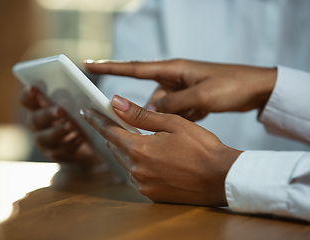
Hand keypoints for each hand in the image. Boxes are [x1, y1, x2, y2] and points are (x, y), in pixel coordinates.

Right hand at [20, 86, 104, 169]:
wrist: (89, 143)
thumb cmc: (78, 116)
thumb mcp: (75, 105)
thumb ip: (70, 97)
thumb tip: (75, 89)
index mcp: (39, 108)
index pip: (27, 101)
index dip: (28, 94)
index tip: (33, 87)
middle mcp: (37, 126)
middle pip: (35, 119)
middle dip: (47, 114)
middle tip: (61, 110)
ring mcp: (44, 142)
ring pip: (44, 138)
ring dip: (58, 131)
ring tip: (72, 125)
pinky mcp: (55, 155)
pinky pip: (60, 151)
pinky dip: (70, 144)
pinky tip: (80, 137)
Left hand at [81, 95, 242, 205]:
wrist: (222, 178)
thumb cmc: (202, 148)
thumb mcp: (172, 123)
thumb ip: (140, 114)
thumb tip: (116, 102)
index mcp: (139, 149)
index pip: (109, 131)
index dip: (96, 120)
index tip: (86, 112)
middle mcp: (137, 170)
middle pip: (115, 148)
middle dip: (113, 134)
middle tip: (114, 122)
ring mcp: (144, 185)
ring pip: (126, 163)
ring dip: (127, 150)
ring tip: (137, 139)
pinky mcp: (152, 195)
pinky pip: (137, 176)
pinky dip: (138, 165)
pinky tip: (151, 158)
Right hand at [84, 59, 276, 120]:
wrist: (257, 88)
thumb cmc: (231, 85)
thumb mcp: (201, 96)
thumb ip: (172, 103)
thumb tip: (149, 111)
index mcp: (173, 68)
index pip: (134, 67)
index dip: (109, 67)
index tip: (88, 65)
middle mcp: (173, 77)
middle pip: (151, 97)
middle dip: (154, 111)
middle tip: (170, 118)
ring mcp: (181, 89)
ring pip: (164, 108)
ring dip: (173, 118)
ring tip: (194, 115)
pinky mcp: (189, 100)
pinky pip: (176, 113)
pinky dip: (184, 119)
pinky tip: (199, 117)